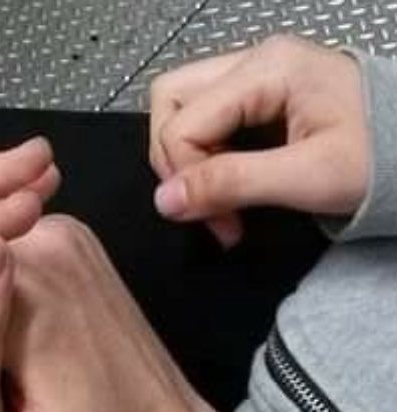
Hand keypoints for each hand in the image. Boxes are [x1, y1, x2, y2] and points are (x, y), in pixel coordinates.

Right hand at [150, 35, 368, 246]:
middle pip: (170, 101)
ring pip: (181, 109)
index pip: (182, 123)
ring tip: (220, 197)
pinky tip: (232, 183)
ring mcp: (256, 77)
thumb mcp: (307, 177)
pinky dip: (207, 158)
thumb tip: (165, 199)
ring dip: (188, 161)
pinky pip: (206, 121)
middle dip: (175, 161)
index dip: (186, 177)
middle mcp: (256, 62)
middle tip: (206, 202)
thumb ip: (231, 184)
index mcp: (268, 69)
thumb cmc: (385, 155)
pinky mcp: (259, 98)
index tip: (217, 220)